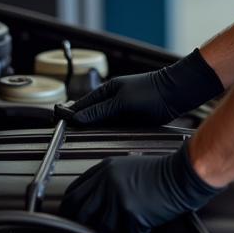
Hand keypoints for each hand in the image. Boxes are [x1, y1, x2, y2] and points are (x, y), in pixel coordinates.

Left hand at [58, 142, 223, 232]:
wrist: (182, 174)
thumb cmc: (160, 172)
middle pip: (83, 213)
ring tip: (125, 232)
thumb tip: (92, 206)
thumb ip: (106, 183)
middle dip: (85, 228)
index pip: (74, 193)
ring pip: (103, 229)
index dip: (71, 210)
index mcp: (104, 170)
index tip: (72, 220)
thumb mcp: (126, 168)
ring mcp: (118, 198)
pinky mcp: (132, 213)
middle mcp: (107, 183)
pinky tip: (142, 231)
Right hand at [60, 48, 222, 126]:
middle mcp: (112, 99)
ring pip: (102, 122)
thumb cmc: (151, 92)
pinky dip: (107, 133)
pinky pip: (114, 127)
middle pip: (91, 115)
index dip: (70, 114)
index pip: (82, 104)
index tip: (58, 125)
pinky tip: (103, 141)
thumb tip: (78, 118)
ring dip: (95, 130)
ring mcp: (121, 109)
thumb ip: (99, 111)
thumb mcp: (121, 102)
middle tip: (67, 138)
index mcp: (107, 90)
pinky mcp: (131, 118)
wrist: (175, 94)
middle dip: (81, 125)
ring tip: (82, 142)